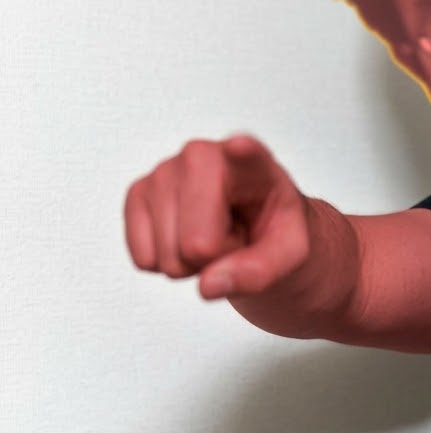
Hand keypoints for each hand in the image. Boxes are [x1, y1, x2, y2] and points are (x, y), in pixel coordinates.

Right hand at [124, 135, 312, 299]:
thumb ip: (259, 273)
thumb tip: (209, 285)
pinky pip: (144, 259)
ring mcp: (165, 171)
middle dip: (214, 258)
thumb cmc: (275, 231)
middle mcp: (204, 156)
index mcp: (255, 164)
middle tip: (234, 237)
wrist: (255, 229)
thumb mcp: (290, 257)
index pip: (248, 154)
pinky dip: (166, 263)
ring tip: (215, 235)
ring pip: (167, 256)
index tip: (241, 147)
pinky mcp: (138, 193)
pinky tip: (187, 238)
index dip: (242, 153)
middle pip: (195, 243)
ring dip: (192, 262)